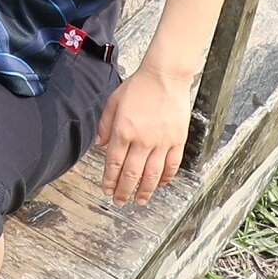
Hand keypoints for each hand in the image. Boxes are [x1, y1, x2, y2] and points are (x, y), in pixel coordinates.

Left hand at [97, 65, 193, 205]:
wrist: (165, 76)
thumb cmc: (139, 86)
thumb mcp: (113, 102)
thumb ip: (105, 125)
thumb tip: (100, 145)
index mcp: (124, 131)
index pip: (114, 164)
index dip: (110, 180)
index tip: (107, 190)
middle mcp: (142, 140)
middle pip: (132, 174)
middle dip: (124, 191)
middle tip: (120, 201)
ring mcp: (162, 142)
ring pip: (153, 174)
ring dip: (145, 191)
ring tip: (139, 201)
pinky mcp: (177, 140)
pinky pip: (172, 164)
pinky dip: (167, 177)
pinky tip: (161, 184)